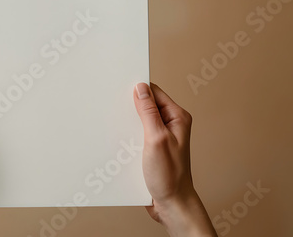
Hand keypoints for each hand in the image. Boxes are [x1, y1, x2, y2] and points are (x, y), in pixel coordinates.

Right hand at [133, 82, 216, 236]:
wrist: (171, 203)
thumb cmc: (169, 175)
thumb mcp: (156, 138)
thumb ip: (148, 112)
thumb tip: (141, 88)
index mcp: (177, 117)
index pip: (155, 93)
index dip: (138, 89)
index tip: (121, 88)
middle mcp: (170, 124)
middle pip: (146, 105)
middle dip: (130, 107)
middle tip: (115, 109)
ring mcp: (161, 136)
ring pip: (139, 120)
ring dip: (128, 124)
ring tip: (118, 129)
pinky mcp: (152, 148)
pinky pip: (137, 134)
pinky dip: (128, 136)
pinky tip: (120, 142)